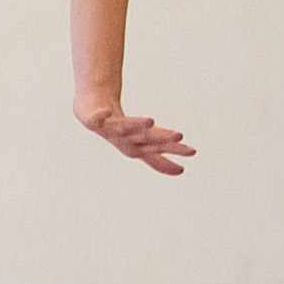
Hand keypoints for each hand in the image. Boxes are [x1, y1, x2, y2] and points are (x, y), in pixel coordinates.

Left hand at [78, 92, 192, 175]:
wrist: (90, 113)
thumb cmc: (118, 131)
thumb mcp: (141, 143)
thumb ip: (158, 159)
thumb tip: (181, 173)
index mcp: (136, 147)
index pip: (159, 149)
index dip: (174, 151)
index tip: (193, 151)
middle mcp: (124, 140)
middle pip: (145, 138)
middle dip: (161, 138)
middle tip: (180, 135)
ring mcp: (108, 130)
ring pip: (125, 127)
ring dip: (136, 125)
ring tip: (152, 120)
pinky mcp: (93, 120)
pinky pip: (97, 118)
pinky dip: (101, 116)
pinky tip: (106, 111)